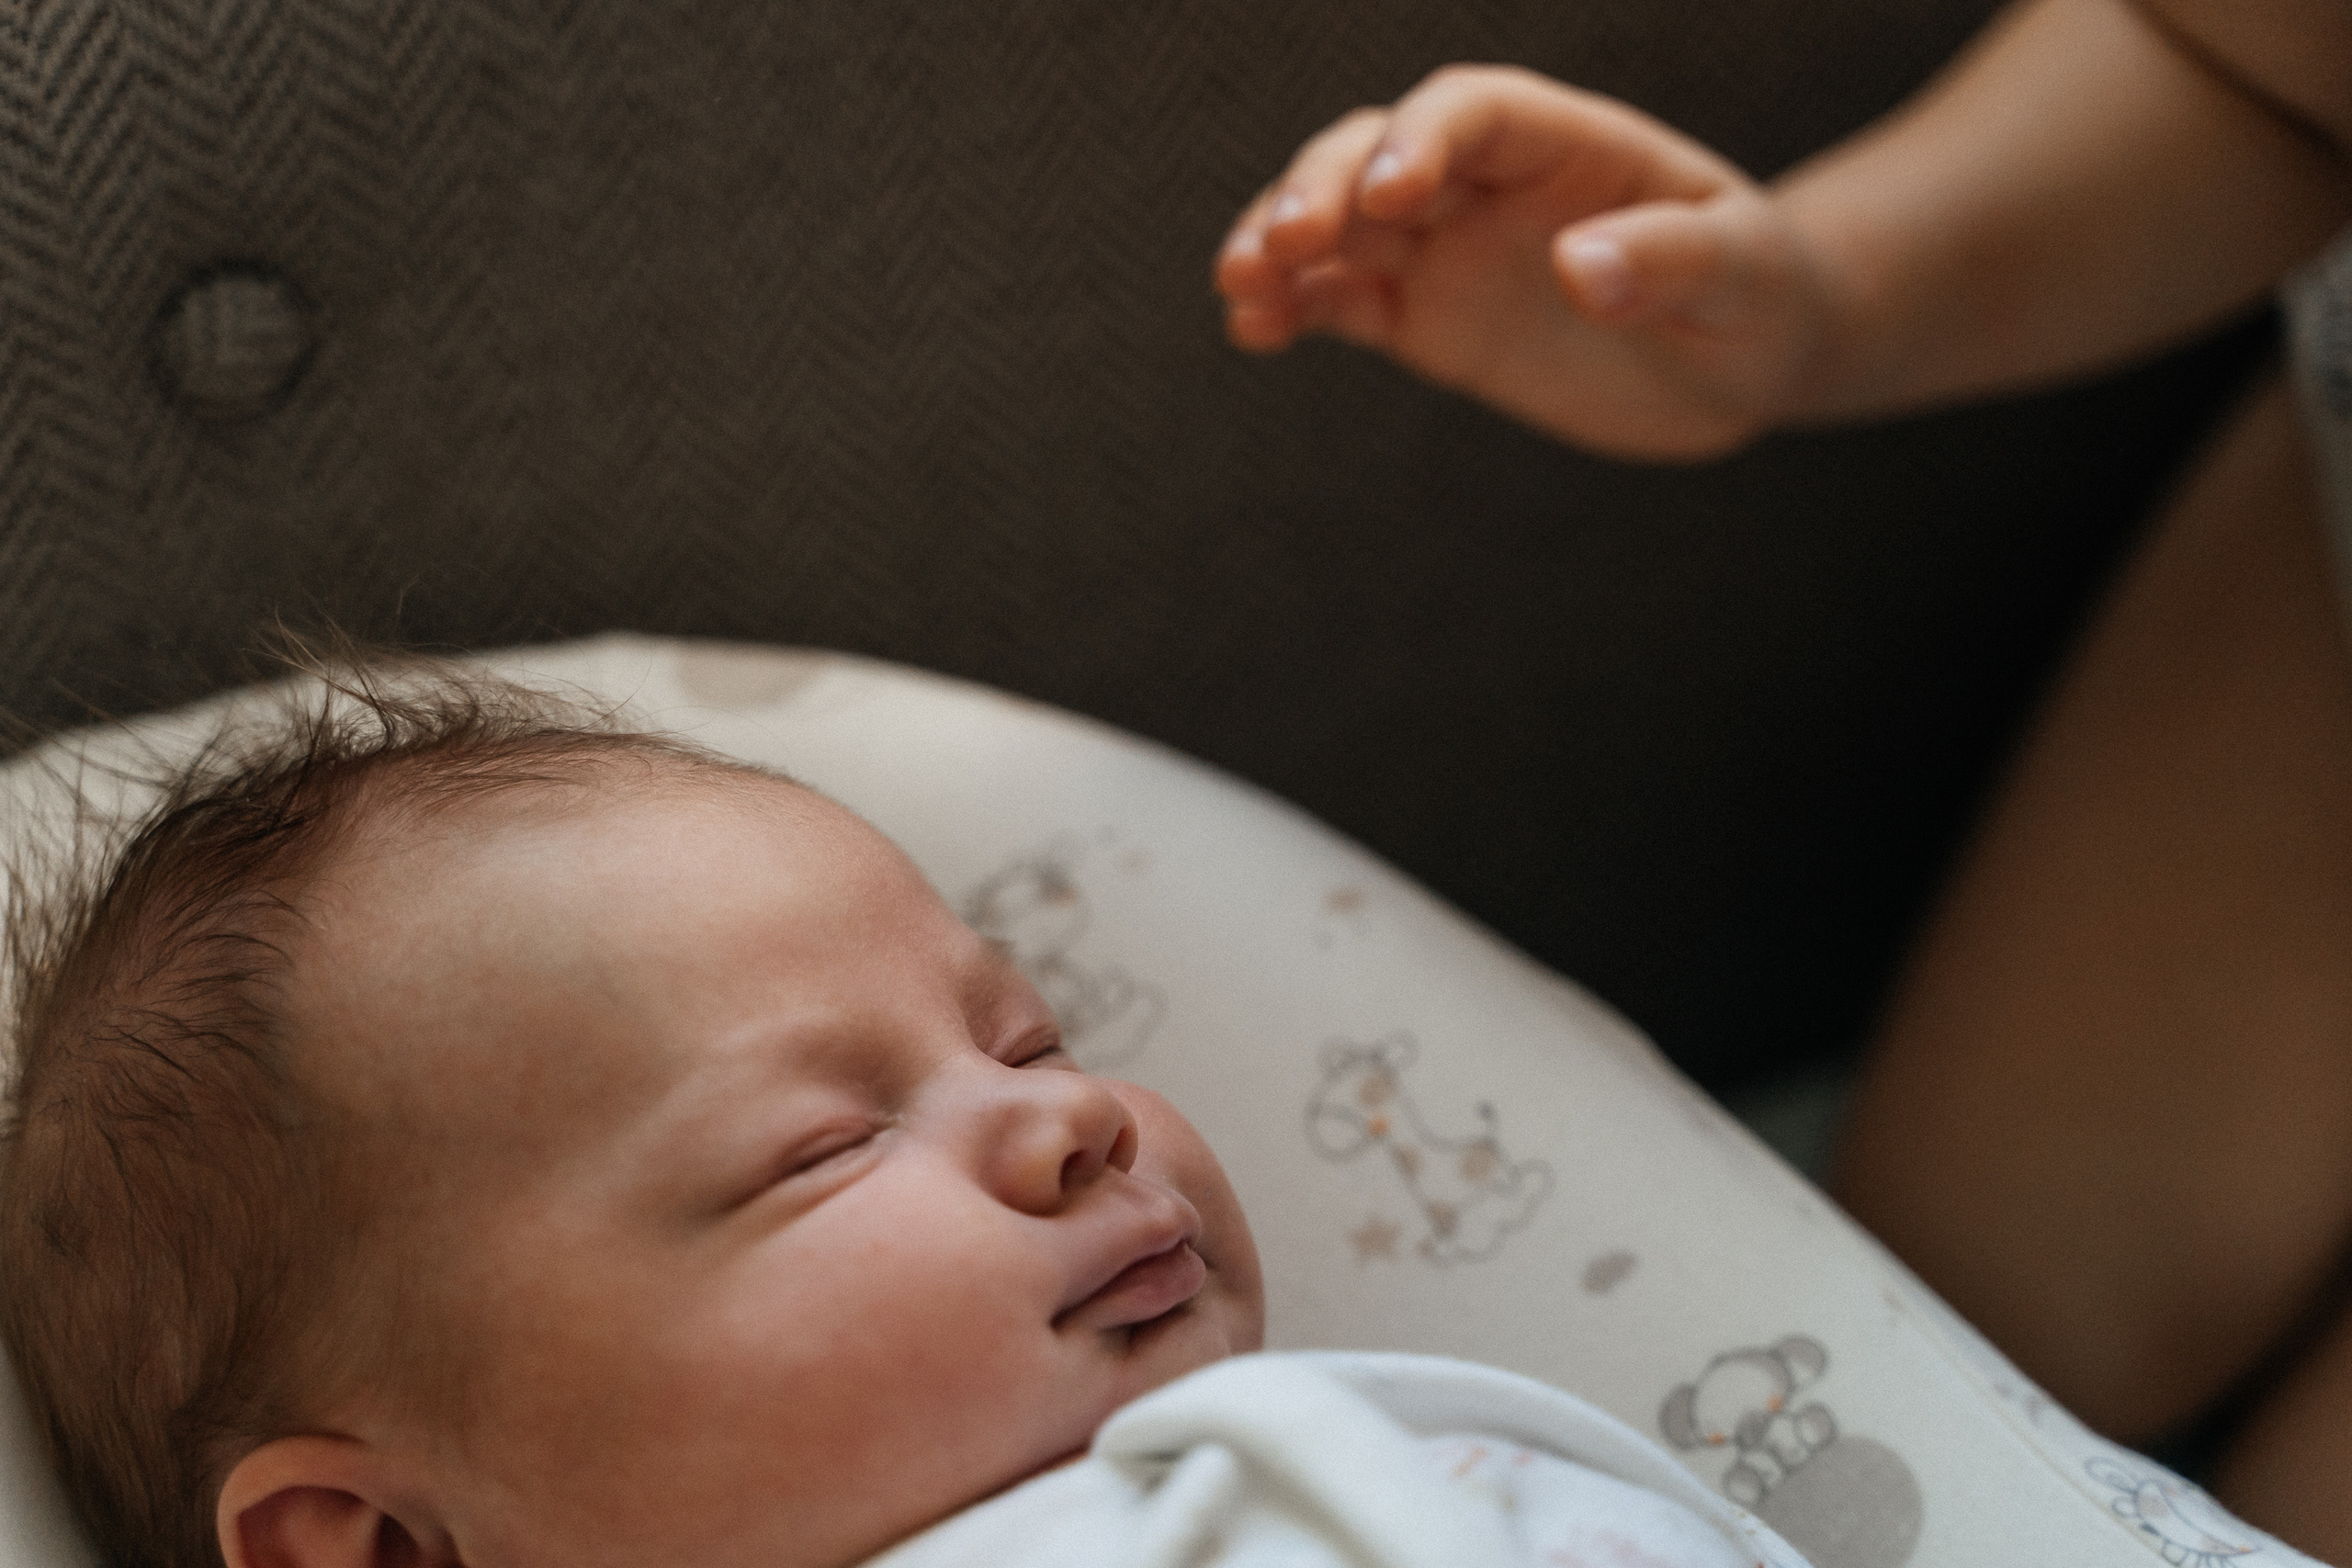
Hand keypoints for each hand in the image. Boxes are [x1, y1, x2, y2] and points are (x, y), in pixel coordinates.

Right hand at [1215, 65, 1840, 460]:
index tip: (1391, 199)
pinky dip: (1291, 310)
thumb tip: (1581, 266)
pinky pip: (1339, 300)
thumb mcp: (1744, 279)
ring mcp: (1446, 248)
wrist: (1742, 361)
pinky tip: (1252, 330)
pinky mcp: (1424, 317)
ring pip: (1337, 222)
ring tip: (1239, 289)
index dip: (1421, 140)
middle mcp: (1490, 184)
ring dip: (1279, 244)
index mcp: (1568, 144)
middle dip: (1322, 187)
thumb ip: (1671, 263)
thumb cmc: (1757, 298)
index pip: (1474, 111)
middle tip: (1283, 245)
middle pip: (1378, 150)